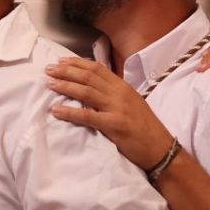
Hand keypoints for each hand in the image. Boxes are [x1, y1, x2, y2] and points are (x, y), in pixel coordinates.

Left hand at [45, 58, 175, 169]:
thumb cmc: (145, 127)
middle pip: (88, 76)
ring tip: (49, 83)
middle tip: (48, 69)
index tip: (61, 61)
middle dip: (66, 71)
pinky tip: (56, 110)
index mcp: (123, 86)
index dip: (77, 63)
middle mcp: (119, 93)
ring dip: (65, 86)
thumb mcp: (131, 103)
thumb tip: (93, 87)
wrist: (161, 148)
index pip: (97, 68)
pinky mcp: (114, 125)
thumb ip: (114, 93)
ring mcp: (117, 108)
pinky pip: (87, 116)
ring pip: (86, 91)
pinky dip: (69, 112)